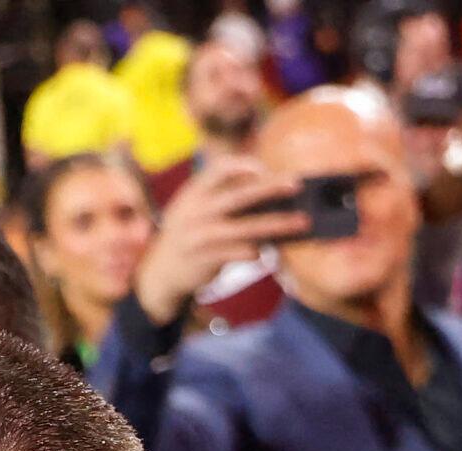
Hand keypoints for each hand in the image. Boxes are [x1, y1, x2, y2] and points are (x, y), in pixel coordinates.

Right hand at [133, 156, 313, 325]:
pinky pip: (239, 253)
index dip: (243, 165)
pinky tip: (269, 251)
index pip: (219, 169)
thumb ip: (219, 194)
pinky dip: (257, 252)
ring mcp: (200, 237)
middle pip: (239, 195)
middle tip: (296, 184)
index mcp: (193, 193)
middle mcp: (196, 212)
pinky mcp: (206, 260)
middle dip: (270, 188)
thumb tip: (265, 183)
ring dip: (277, 224)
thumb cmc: (187, 234)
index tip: (263, 169)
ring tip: (301, 222)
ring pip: (246, 228)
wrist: (160, 273)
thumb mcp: (192, 208)